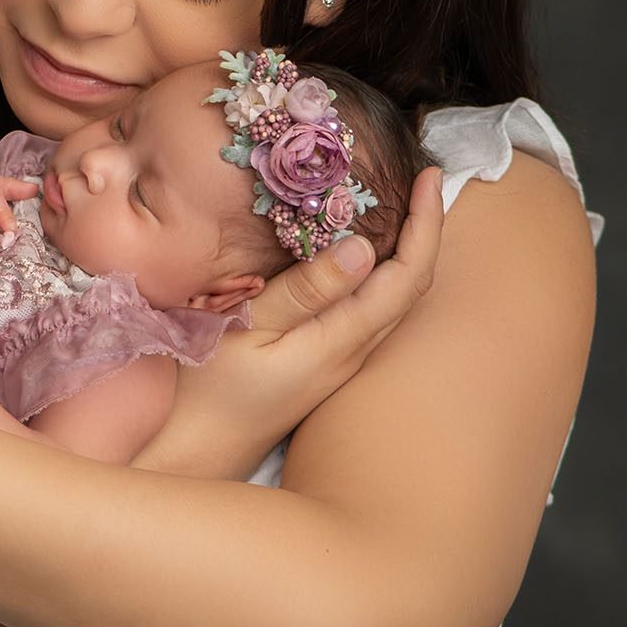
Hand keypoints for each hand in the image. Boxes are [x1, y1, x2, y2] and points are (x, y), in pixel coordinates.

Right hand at [135, 164, 445, 479]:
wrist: (196, 451)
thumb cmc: (209, 389)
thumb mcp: (249, 328)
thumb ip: (305, 290)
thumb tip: (364, 248)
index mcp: (341, 341)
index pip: (406, 277)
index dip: (426, 224)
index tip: (430, 175)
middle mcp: (354, 354)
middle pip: (411, 287)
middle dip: (427, 229)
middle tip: (424, 177)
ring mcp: (342, 362)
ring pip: (395, 300)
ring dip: (409, 249)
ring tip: (406, 203)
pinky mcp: (325, 364)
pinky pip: (372, 310)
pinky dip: (383, 271)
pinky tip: (365, 252)